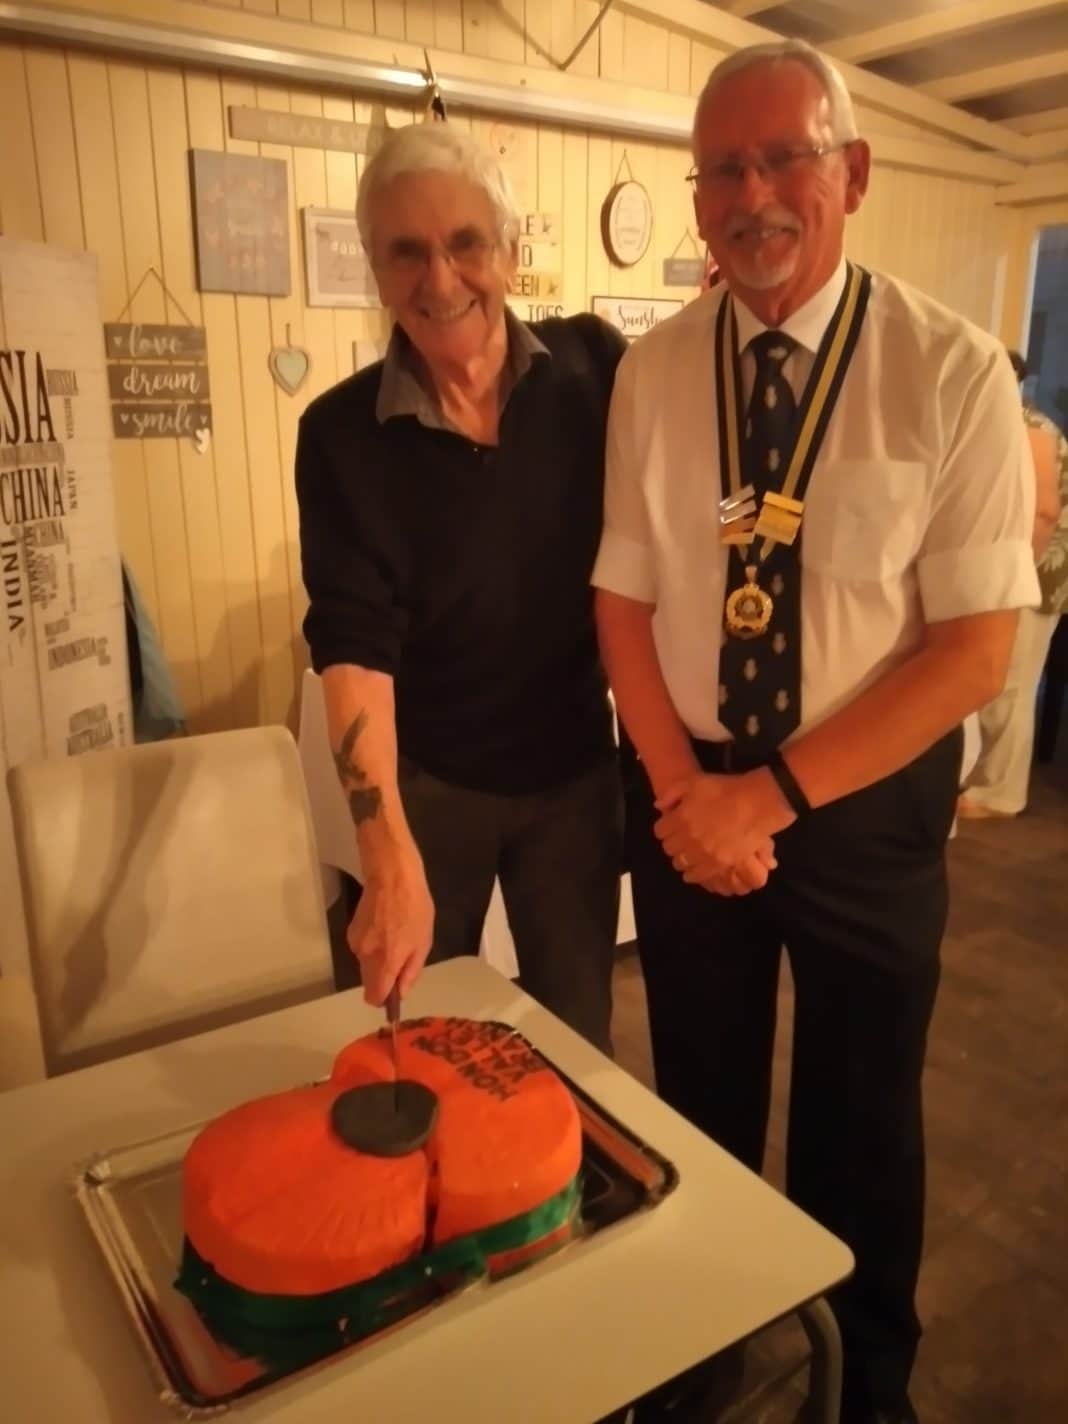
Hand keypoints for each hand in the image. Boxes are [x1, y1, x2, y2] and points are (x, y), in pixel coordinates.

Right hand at [348, 848, 433, 1005]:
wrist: (391, 875)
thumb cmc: (414, 907)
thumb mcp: (423, 942)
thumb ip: (411, 971)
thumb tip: (400, 993)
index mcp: (385, 961)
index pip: (374, 996)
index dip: (383, 1000)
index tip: (393, 993)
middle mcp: (365, 956)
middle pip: (369, 982)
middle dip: (383, 978)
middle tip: (401, 957)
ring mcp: (355, 943)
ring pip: (366, 964)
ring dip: (379, 958)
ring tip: (395, 934)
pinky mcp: (350, 930)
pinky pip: (363, 949)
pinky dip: (372, 944)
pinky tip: (383, 925)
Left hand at [654, 769, 792, 894]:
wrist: (756, 803)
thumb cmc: (726, 789)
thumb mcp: (695, 782)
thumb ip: (672, 794)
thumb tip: (658, 807)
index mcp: (680, 817)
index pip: (660, 831)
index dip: (665, 828)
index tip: (672, 827)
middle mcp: (688, 837)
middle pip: (669, 848)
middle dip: (673, 843)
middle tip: (681, 840)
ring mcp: (703, 852)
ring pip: (681, 863)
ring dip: (682, 858)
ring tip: (689, 854)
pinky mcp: (718, 864)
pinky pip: (698, 875)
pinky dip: (693, 873)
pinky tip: (695, 870)